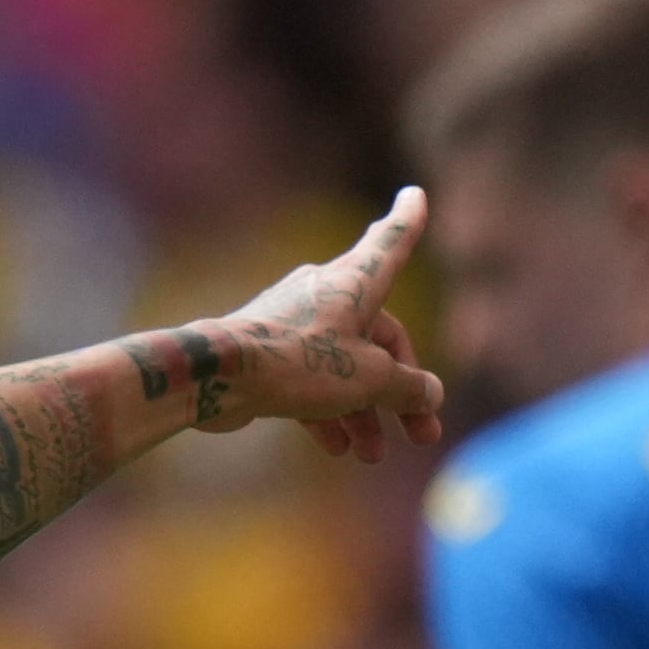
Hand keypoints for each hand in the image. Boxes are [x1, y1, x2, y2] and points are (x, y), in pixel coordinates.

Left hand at [188, 190, 448, 464]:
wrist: (219, 378)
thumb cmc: (299, 363)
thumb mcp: (368, 379)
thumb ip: (406, 387)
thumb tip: (430, 395)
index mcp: (356, 282)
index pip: (391, 242)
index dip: (407, 221)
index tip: (414, 194)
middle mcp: (325, 294)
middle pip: (378, 339)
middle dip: (399, 391)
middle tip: (422, 434)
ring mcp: (294, 324)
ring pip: (343, 367)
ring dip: (362, 413)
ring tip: (373, 454)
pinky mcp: (268, 355)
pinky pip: (308, 382)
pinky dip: (325, 412)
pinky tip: (337, 448)